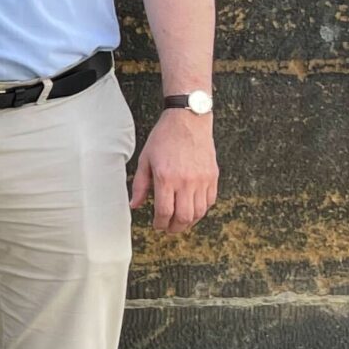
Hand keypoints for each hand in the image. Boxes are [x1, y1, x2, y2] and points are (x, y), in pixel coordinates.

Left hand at [130, 109, 218, 233]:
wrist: (188, 120)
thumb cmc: (164, 138)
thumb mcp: (145, 160)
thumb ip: (140, 185)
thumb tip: (134, 205)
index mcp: (166, 178)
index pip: (165, 212)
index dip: (160, 224)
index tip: (157, 225)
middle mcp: (186, 181)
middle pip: (184, 217)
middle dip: (175, 228)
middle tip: (168, 228)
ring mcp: (202, 179)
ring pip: (199, 212)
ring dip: (189, 221)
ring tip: (180, 221)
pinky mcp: (213, 176)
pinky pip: (210, 201)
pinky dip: (202, 210)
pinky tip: (193, 209)